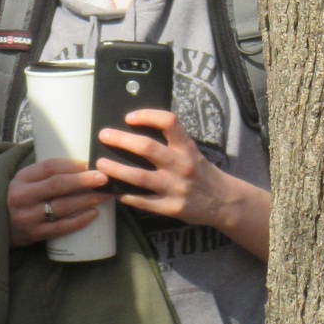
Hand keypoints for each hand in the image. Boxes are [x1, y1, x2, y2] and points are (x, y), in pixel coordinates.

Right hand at [7, 155, 109, 247]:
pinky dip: (80, 220)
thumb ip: (46, 174)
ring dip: (87, 200)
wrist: (1, 226)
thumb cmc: (21, 199)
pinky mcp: (35, 234)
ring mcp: (28, 217)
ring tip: (104, 195)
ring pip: (62, 207)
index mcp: (21, 179)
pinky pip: (62, 227)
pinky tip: (94, 213)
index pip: (49, 167)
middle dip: (83, 181)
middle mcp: (22, 197)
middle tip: (104, 178)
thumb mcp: (25, 181)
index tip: (91, 164)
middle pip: (57, 185)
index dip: (72, 165)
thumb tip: (84, 166)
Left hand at [97, 110, 220, 223]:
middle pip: (147, 148)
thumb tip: (134, 132)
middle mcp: (181, 165)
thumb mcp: (191, 152)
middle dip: (121, 140)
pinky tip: (114, 191)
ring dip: (117, 169)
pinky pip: (143, 202)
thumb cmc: (201, 172)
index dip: (148, 116)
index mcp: (186, 148)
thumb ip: (170, 144)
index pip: (169, 123)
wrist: (224, 201)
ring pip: (140, 177)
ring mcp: (176, 187)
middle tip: (104, 136)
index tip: (129, 117)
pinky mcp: (172, 208)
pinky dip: (126, 196)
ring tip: (100, 164)